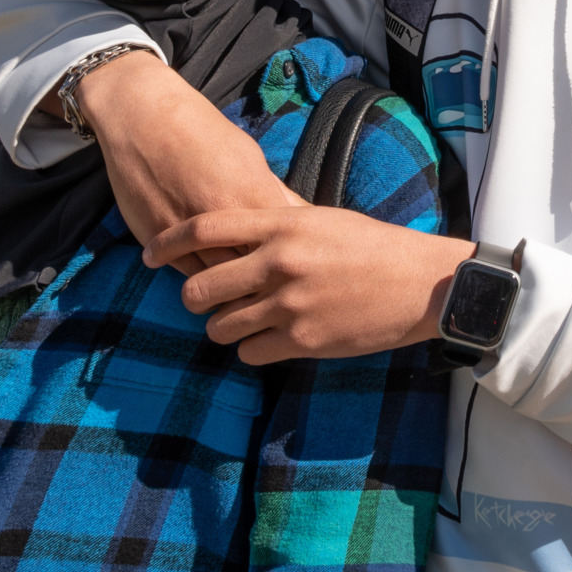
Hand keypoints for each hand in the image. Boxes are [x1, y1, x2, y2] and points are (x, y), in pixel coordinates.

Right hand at [43, 51, 302, 272]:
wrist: (142, 117)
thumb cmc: (202, 131)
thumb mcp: (249, 156)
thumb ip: (275, 193)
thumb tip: (306, 218)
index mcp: (253, 195)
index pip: (284, 247)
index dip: (292, 264)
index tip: (296, 271)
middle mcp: (222, 217)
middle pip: (253, 273)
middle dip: (265, 286)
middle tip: (272, 293)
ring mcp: (187, 232)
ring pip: (219, 283)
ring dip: (232, 293)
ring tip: (245, 299)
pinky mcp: (158, 240)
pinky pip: (187, 274)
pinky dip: (202, 282)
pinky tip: (213, 285)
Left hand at [144, 206, 475, 363]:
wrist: (421, 284)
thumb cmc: (374, 246)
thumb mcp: (321, 219)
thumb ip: (277, 226)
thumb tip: (234, 234)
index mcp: (282, 224)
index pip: (204, 228)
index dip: (168, 241)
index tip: (150, 252)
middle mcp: (279, 262)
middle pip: (201, 287)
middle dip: (193, 298)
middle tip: (200, 301)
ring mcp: (290, 304)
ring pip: (221, 326)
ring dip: (222, 326)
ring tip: (236, 321)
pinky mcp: (304, 340)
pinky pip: (250, 352)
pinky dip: (251, 348)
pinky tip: (266, 339)